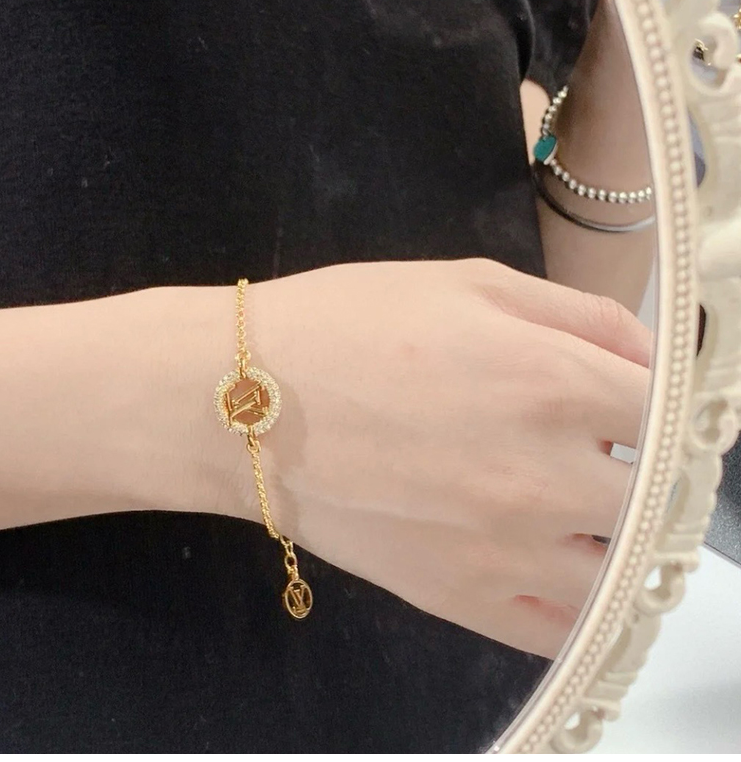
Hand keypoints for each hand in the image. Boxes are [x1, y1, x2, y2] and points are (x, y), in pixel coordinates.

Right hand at [239, 259, 649, 657]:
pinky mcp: (460, 599)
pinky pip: (559, 628)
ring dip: (620, 539)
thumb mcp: (470, 284)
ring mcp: (505, 550)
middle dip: (645, 468)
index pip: (671, 411)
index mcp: (553, 382)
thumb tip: (647, 359)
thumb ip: (580, 314)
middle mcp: (546, 476)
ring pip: (624, 572)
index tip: (646, 405)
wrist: (242, 403)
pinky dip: (579, 604)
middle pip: (658, 495)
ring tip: (585, 509)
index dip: (668, 404)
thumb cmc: (349, 324)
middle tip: (610, 451)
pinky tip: (559, 567)